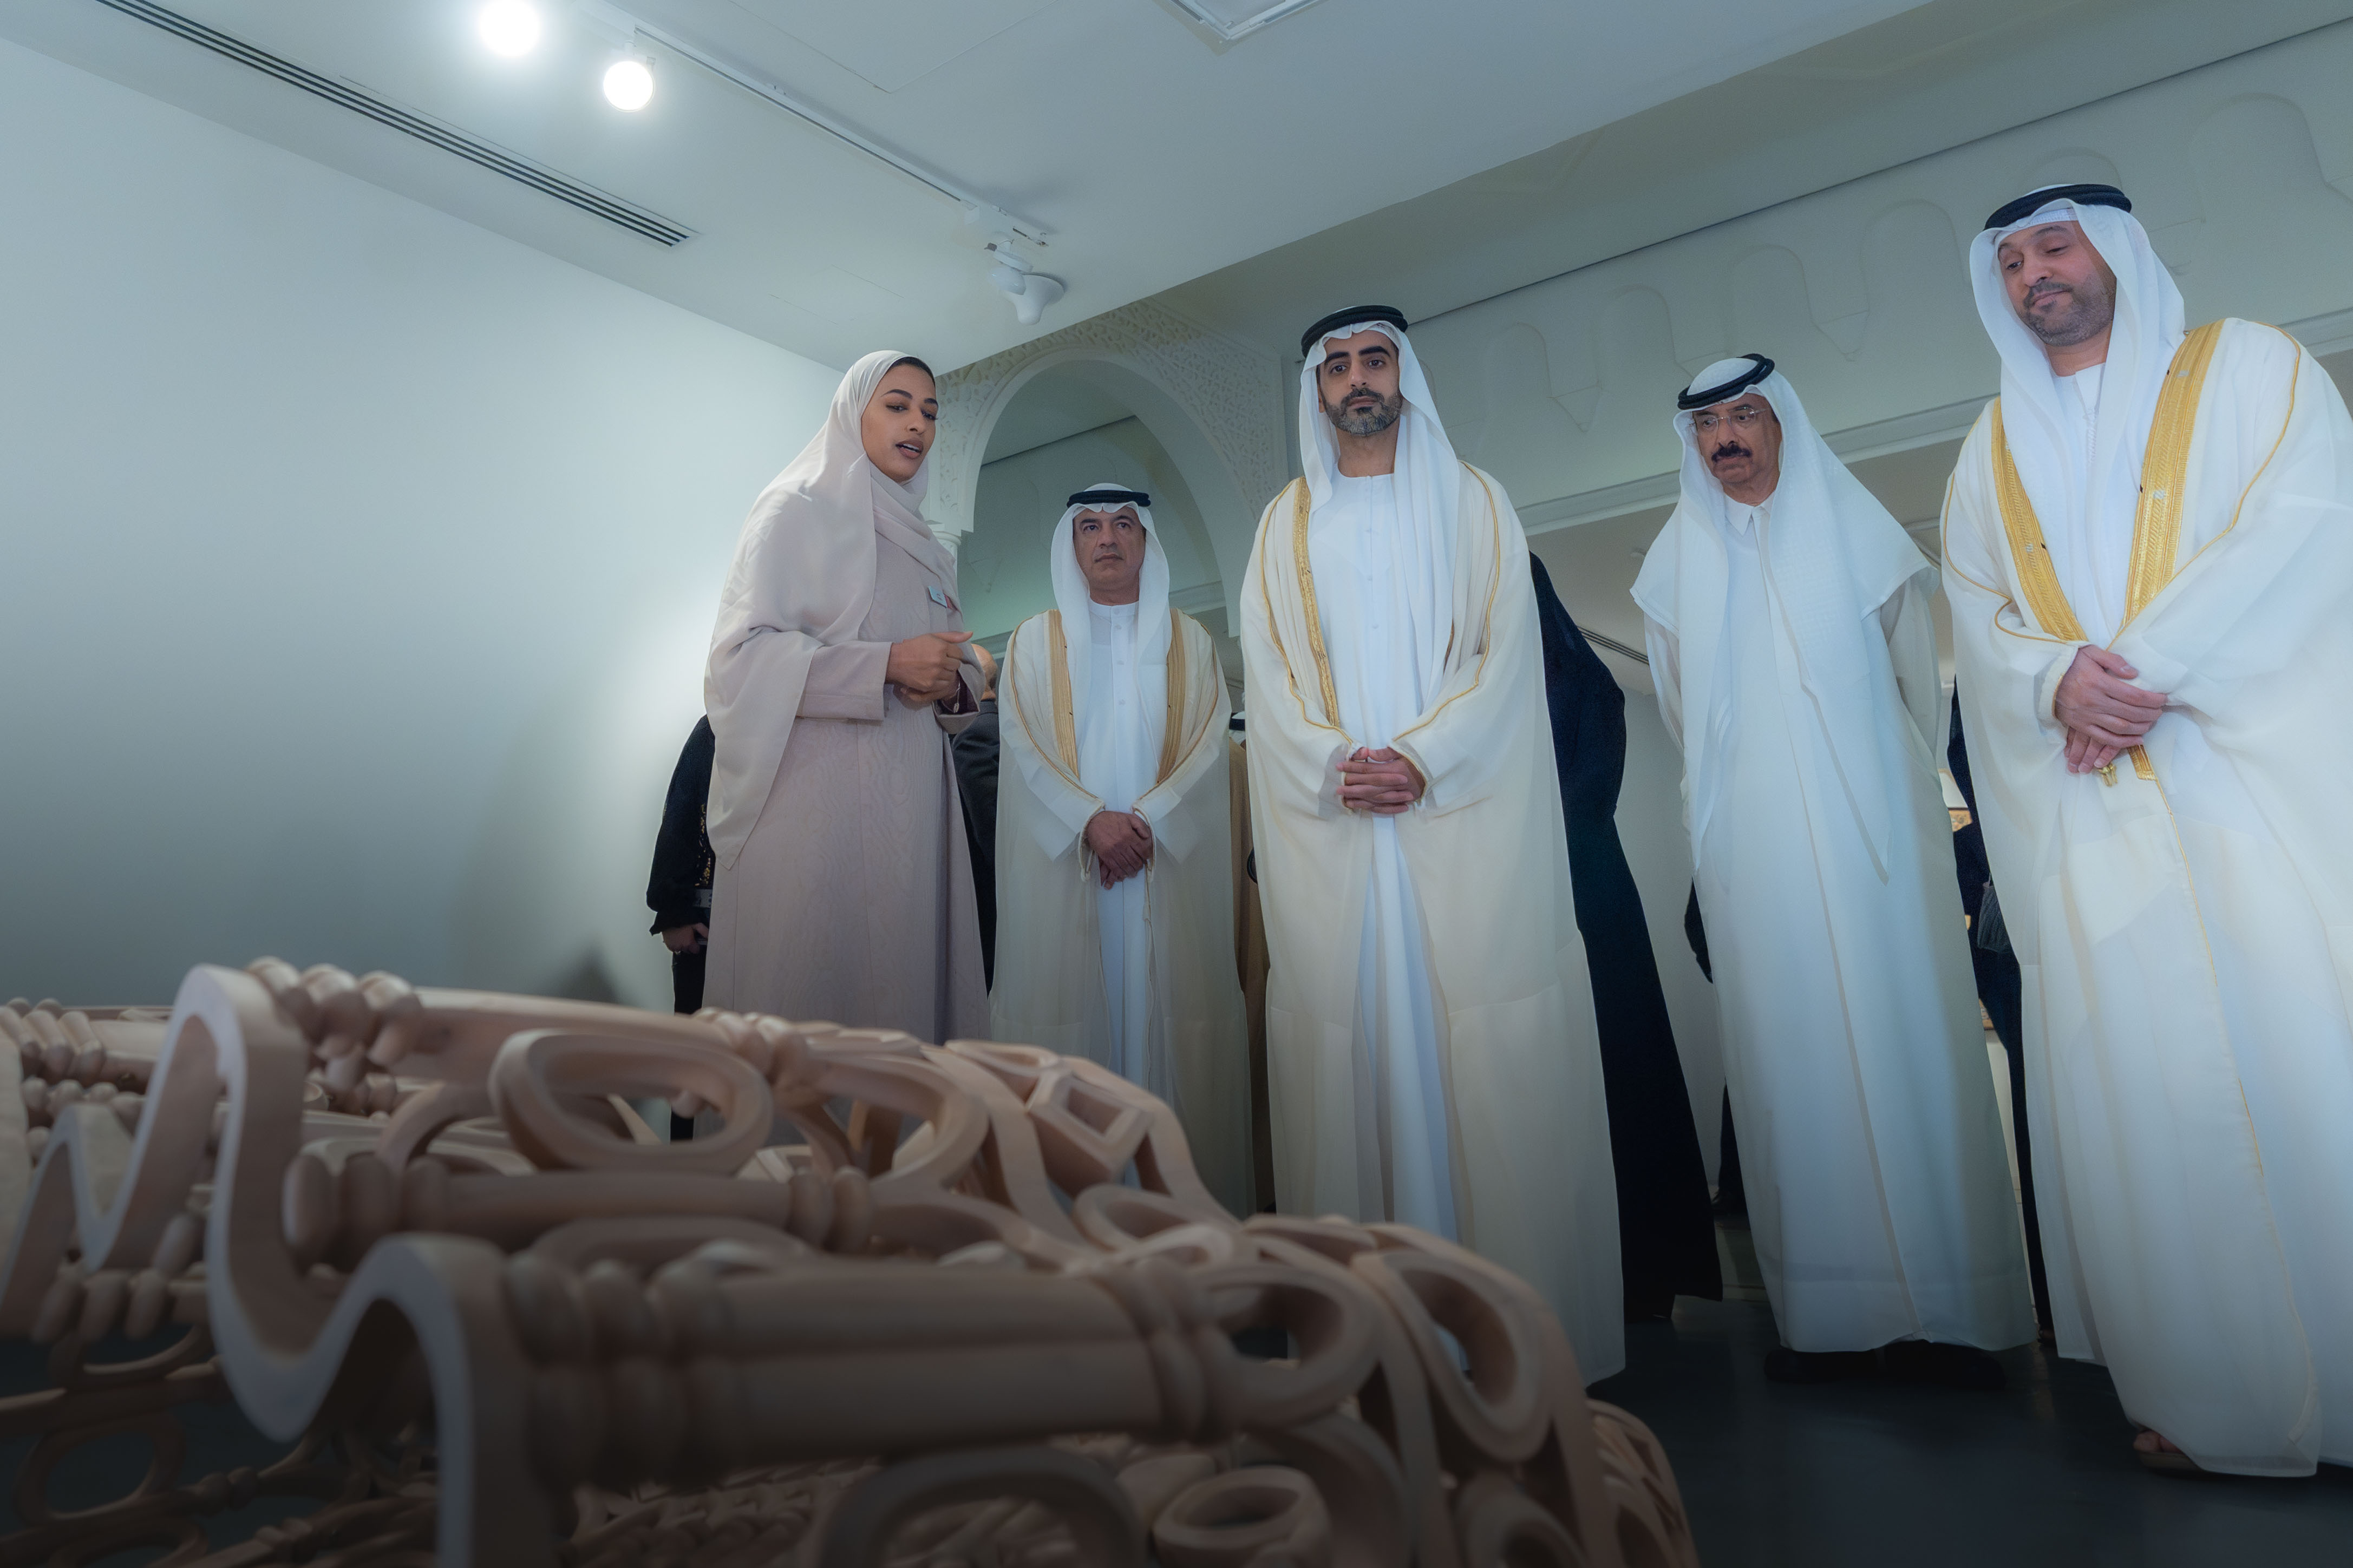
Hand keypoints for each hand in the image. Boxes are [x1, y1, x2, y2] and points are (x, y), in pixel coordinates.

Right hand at [662, 922, 707, 953]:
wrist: (669, 918)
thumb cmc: (682, 920)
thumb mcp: (696, 924)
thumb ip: (704, 931)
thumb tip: (710, 936)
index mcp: (688, 943)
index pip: (696, 951)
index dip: (697, 946)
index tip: (696, 942)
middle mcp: (681, 946)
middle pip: (689, 951)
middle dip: (689, 945)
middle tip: (688, 937)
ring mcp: (674, 947)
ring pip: (681, 950)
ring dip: (682, 945)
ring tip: (682, 936)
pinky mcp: (669, 945)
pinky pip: (674, 948)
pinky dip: (676, 945)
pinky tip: (677, 938)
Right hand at [886, 631, 971, 706]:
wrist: (896, 661)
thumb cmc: (914, 647)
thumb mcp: (932, 636)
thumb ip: (952, 636)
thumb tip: (970, 634)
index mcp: (941, 647)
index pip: (959, 653)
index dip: (952, 653)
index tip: (944, 654)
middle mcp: (940, 661)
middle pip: (956, 665)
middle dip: (949, 662)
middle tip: (938, 661)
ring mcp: (935, 674)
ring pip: (951, 675)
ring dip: (946, 672)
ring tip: (935, 668)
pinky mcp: (930, 684)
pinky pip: (945, 684)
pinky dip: (941, 681)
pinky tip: (933, 675)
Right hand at [1085, 810, 1152, 886]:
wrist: (1093, 821)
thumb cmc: (1111, 819)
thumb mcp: (1129, 818)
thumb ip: (1140, 826)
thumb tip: (1147, 837)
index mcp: (1129, 835)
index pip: (1143, 850)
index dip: (1147, 855)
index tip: (1147, 857)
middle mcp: (1122, 845)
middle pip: (1135, 860)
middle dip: (1139, 865)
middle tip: (1140, 865)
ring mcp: (1113, 851)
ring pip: (1126, 866)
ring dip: (1132, 871)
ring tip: (1134, 872)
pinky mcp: (1105, 856)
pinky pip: (1115, 868)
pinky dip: (1121, 873)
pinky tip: (1124, 873)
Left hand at [1338, 747, 1424, 814]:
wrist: (1435, 769)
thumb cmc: (1416, 757)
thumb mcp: (1402, 750)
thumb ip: (1383, 753)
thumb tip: (1366, 752)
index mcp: (1394, 769)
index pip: (1368, 768)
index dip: (1353, 767)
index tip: (1340, 767)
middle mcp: (1395, 783)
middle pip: (1369, 786)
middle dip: (1352, 787)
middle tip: (1338, 788)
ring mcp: (1399, 793)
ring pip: (1375, 798)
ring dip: (1359, 800)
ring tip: (1345, 800)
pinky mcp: (1402, 800)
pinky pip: (1385, 807)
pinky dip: (1372, 808)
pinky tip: (1361, 807)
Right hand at [2053, 646, 2165, 773]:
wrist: (2041, 677)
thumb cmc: (2068, 663)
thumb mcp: (2091, 652)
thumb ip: (2113, 661)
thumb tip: (2134, 673)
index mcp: (2098, 682)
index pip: (2133, 695)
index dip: (2151, 699)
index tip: (2162, 699)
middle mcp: (2094, 701)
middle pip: (2130, 713)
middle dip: (2150, 714)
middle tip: (2160, 711)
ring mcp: (2086, 716)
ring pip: (2120, 727)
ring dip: (2140, 728)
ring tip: (2151, 723)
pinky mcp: (2080, 725)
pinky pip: (2104, 738)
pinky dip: (2122, 742)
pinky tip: (2136, 740)